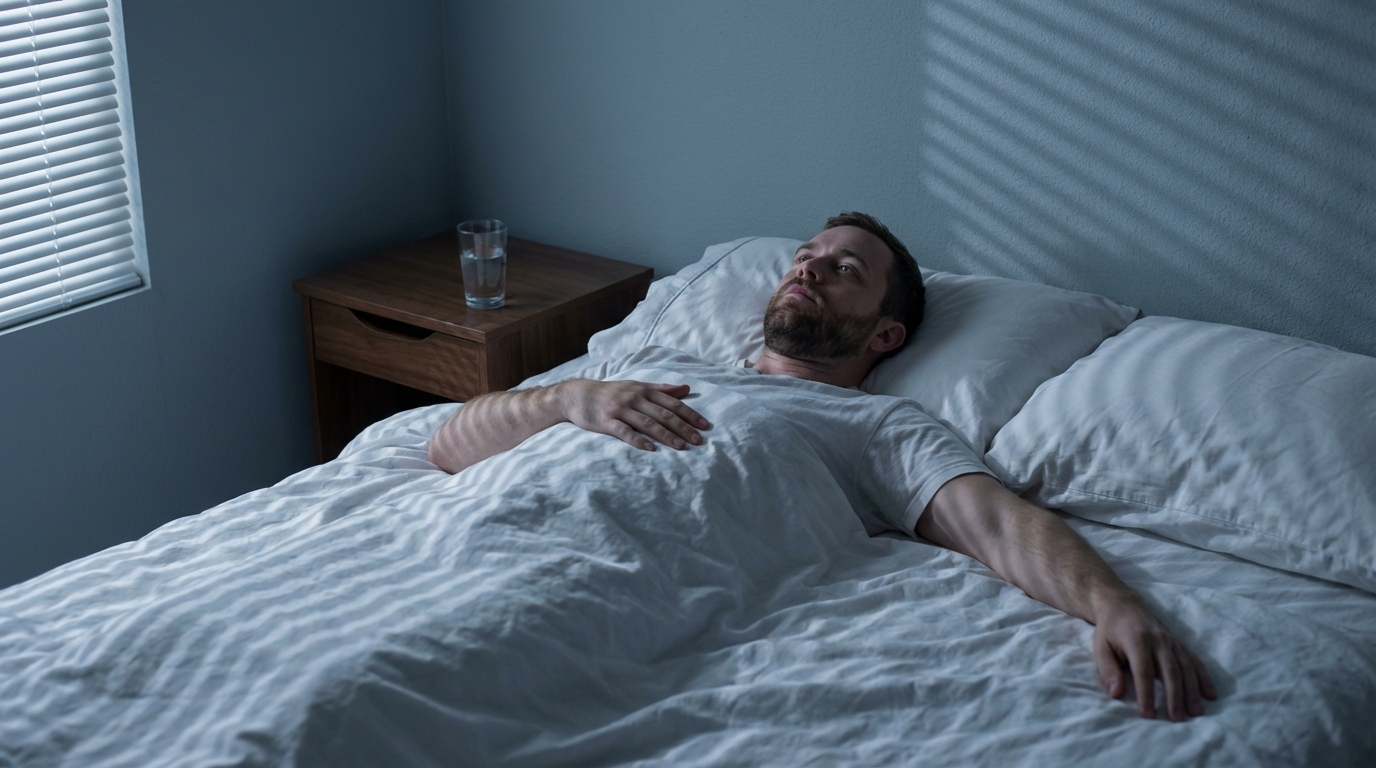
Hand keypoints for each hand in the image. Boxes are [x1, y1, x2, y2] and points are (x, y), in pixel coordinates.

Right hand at [554, 379, 710, 451]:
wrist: (577, 394)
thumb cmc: (611, 392)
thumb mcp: (637, 386)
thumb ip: (662, 389)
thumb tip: (687, 389)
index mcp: (644, 390)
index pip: (672, 402)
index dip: (689, 414)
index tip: (705, 425)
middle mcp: (634, 398)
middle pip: (663, 414)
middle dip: (683, 427)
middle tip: (699, 440)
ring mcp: (620, 409)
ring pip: (647, 423)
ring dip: (666, 435)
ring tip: (681, 447)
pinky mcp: (606, 421)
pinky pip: (625, 432)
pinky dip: (638, 440)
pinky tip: (651, 449)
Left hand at [1092, 597, 1216, 719]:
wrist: (1124, 606)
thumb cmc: (1110, 631)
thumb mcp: (1101, 648)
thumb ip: (1108, 670)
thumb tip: (1116, 694)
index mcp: (1136, 640)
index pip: (1143, 671)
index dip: (1146, 693)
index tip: (1148, 714)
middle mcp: (1158, 640)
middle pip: (1170, 670)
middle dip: (1174, 696)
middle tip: (1177, 719)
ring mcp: (1171, 641)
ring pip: (1186, 667)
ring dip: (1192, 691)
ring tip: (1195, 712)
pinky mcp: (1179, 643)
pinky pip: (1195, 661)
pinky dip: (1204, 678)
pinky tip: (1210, 695)